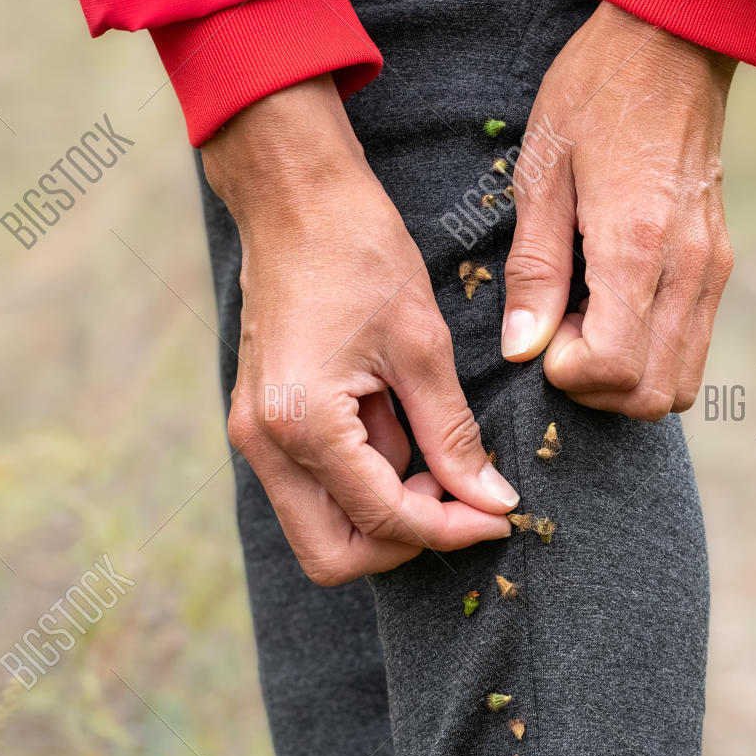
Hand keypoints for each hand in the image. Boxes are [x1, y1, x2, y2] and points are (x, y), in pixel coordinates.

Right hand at [204, 76, 517, 586]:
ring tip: (433, 453)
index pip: (384, 518)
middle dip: (404, 544)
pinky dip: (364, 484)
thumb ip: (453, 435)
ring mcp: (255, 437)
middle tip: (461, 503)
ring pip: (322, 529)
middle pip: (333, 556)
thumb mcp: (421, 345)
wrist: (294, 199)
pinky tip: (402, 433)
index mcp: (302, 423)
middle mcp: (265, 443)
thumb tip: (491, 501)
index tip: (500, 515)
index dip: (450, 529)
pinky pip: (315, 489)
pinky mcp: (262, 425)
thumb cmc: (358, 252)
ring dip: (384, 513)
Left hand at [501, 2, 736, 417]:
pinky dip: (650, 355)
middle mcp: (687, 268)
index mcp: (638, 245)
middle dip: (595, 387)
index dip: (568, 373)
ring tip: (584, 326)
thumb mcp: (542, 171)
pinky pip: (692, 346)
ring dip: (625, 378)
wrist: (672, 43)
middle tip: (558, 339)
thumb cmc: (596, 96)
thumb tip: (522, 349)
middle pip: (652, 393)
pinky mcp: (718, 264)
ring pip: (679, 381)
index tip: (541, 337)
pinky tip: (612, 311)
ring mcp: (711, 269)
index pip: (615, 368)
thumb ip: (534, 267)